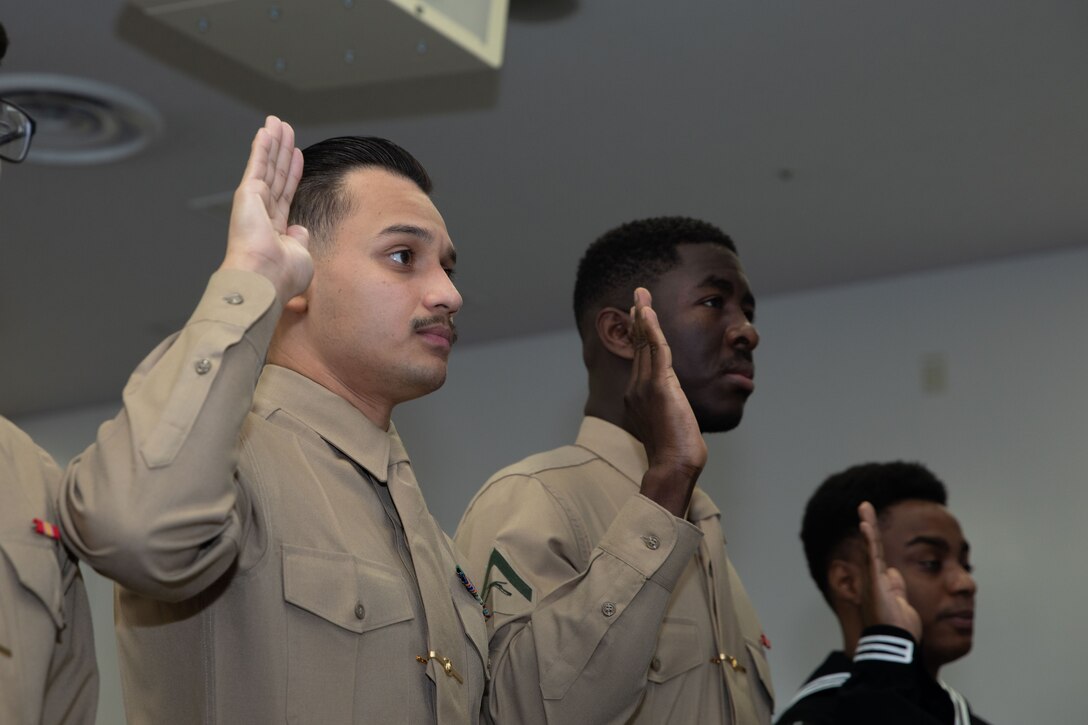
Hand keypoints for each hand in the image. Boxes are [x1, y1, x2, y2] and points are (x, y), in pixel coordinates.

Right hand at [220, 115, 312, 301]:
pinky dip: (262, 147)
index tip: (297, 155)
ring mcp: (254, 203)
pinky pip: (258, 165)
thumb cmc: (281, 276)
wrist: (263, 278)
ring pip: (268, 165)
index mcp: (275, 229)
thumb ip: (300, 239)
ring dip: (274, 142)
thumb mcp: (301, 256)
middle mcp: (262, 213)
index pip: (286, 193)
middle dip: (282, 150)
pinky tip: (266, 131)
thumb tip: (299, 229)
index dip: (292, 173)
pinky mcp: (247, 194)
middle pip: (276, 174)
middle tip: (284, 129)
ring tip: (278, 122)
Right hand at [625, 288, 707, 516]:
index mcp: (638, 397)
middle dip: (639, 319)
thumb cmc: (676, 454)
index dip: (641, 336)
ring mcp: (645, 386)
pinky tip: (648, 313)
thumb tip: (676, 406)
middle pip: (638, 347)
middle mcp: (636, 388)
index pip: (641, 359)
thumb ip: (670, 408)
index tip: (642, 318)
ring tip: (641, 296)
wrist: (673, 466)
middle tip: (637, 296)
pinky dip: (651, 329)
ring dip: (643, 317)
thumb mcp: (670, 425)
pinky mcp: (658, 386)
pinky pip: (654, 350)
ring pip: (644, 344)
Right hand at [858, 501, 921, 640]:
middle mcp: (874, 580)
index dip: (873, 540)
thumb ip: (897, 588)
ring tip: (865, 506)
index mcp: (881, 585)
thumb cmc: (899, 630)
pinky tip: (865, 524)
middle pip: (871, 547)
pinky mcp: (875, 582)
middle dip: (868, 526)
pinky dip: (868, 540)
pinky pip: (872, 557)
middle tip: (865, 506)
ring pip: (871, 547)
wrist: (894, 644)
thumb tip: (893, 572)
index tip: (870, 525)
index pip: (877, 557)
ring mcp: (873, 580)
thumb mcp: (902, 604)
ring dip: (868, 525)